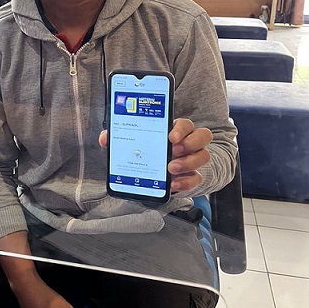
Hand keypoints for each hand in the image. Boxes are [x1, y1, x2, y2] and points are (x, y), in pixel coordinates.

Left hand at [98, 118, 212, 192]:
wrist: (160, 172)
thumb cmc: (150, 151)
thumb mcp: (136, 143)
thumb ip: (121, 138)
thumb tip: (105, 138)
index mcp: (174, 130)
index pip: (185, 123)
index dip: (180, 128)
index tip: (170, 137)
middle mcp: (188, 142)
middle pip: (202, 136)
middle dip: (189, 143)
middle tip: (172, 151)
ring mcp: (192, 159)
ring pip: (203, 156)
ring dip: (188, 162)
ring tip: (170, 169)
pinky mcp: (192, 175)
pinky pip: (197, 177)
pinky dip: (186, 181)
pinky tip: (173, 183)